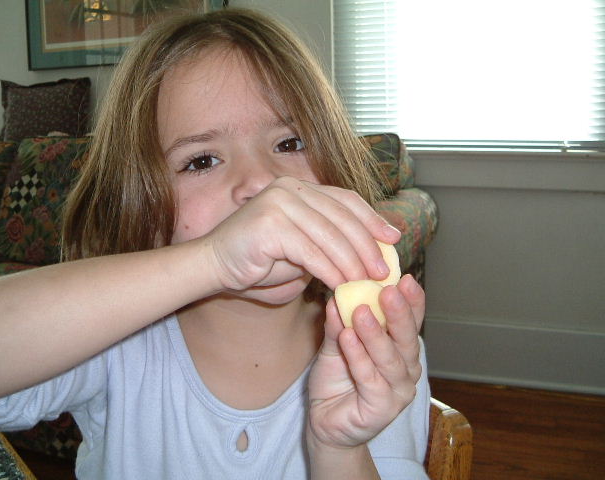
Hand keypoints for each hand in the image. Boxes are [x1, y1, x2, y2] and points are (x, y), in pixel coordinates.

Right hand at [203, 176, 399, 291]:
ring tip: (366, 283)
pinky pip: (310, 251)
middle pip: (342, 216)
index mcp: (300, 187)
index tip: (392, 238)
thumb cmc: (259, 260)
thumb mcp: (303, 248)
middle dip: (367, 246)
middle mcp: (290, 187)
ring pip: (330, 235)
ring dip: (352, 262)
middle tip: (383, 271)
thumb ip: (331, 244)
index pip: (345, 200)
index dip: (372, 219)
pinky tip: (340, 285)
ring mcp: (279, 202)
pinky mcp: (270, 223)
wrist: (214, 265)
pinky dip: (329, 271)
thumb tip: (373, 252)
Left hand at [307, 274, 423, 448]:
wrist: (326, 422)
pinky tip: (348, 338)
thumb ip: (339, 323)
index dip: (411, 301)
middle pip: (407, 338)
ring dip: (375, 333)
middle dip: (398, 312)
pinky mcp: (382, 409)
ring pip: (389, 358)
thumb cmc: (337, 380)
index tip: (404, 278)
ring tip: (362, 310)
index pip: (411, 322)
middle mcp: (406, 369)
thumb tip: (338, 294)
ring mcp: (397, 391)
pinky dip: (358, 356)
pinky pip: (369, 378)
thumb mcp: (336, 344)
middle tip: (388, 289)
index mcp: (401, 350)